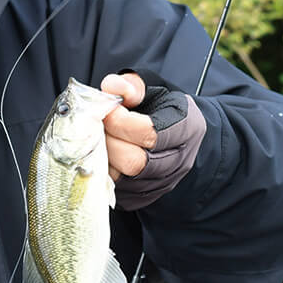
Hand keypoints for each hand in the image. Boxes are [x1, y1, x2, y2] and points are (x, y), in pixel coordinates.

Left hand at [101, 71, 205, 210]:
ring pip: (122, 180)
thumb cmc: (161, 107)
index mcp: (187, 128)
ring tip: (98, 140)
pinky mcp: (146, 198)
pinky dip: (103, 174)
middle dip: (108, 142)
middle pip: (135, 163)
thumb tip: (113, 88)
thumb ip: (132, 85)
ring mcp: (164, 184)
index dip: (120, 122)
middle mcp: (180, 161)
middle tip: (96, 126)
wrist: (177, 136)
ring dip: (101, 159)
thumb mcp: (152, 87)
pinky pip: (117, 192)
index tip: (107, 110)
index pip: (149, 133)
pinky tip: (101, 155)